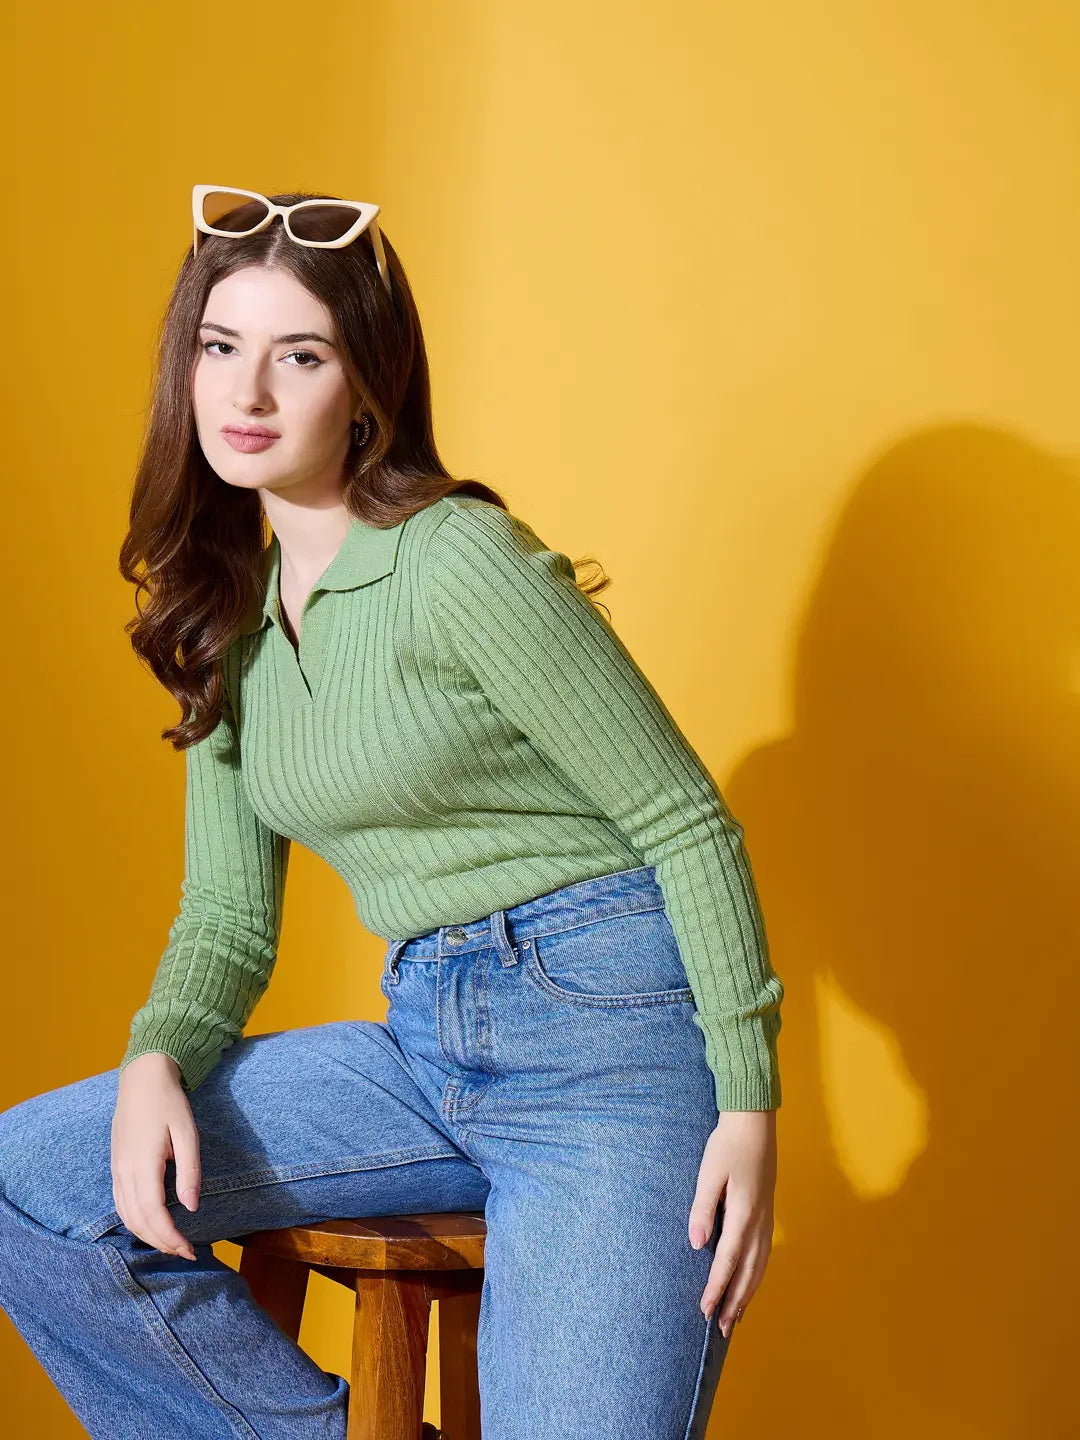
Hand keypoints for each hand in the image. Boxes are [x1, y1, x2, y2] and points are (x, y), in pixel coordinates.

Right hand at [111, 1052, 201, 1261]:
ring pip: (126, 1216)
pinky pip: (120, 1204)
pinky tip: (151, 1225)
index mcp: (142, 1164)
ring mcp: (116, 1170)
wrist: (142, 1079)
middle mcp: (124, 1172)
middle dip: (161, 1242)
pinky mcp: (116, 1166)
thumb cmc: (169, 1103)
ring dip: (147, 1235)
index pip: (153, 1214)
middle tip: (187, 1252)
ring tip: (172, 1243)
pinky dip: (135, 1222)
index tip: (190, 1249)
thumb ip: (190, 1170)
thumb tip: (192, 1207)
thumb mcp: (187, 1133)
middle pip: (137, 1222)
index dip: (170, 1238)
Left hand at [687, 1109, 776, 1337]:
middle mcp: (759, 1221)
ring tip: (736, 1319)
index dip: (716, 1288)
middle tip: (721, 1331)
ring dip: (747, 1294)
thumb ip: (702, 1209)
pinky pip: (764, 1255)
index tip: (704, 1311)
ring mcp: (766, 1218)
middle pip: (748, 1272)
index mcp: (743, 1212)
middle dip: (734, 1302)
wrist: (754, 1122)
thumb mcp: (708, 1173)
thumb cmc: (727, 1144)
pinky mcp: (767, 1214)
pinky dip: (756, 1276)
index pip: (727, 1260)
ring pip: (759, 1267)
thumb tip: (697, 1244)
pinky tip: (749, 1285)